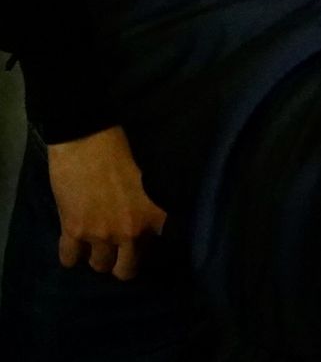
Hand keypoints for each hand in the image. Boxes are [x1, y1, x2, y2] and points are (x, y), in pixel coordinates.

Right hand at [46, 126, 166, 279]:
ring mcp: (101, 234)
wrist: (89, 140)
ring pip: (99, 266)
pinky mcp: (74, 231)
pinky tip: (73, 243)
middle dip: (122, 262)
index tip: (148, 248)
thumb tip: (155, 226)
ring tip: (96, 243)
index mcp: (155, 215)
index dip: (152, 251)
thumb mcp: (152, 181)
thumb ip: (153, 207)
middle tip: (119, 250)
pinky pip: (69, 260)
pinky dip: (70, 255)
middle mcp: (131, 231)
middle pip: (126, 270)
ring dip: (97, 256)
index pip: (161, 251)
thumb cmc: (125, 152)